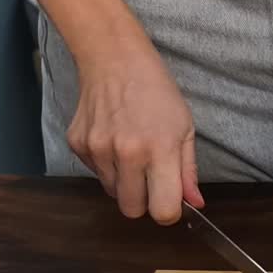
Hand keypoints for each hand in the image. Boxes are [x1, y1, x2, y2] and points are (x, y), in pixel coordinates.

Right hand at [67, 44, 202, 224]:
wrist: (115, 61)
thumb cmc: (157, 93)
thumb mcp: (185, 129)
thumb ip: (188, 171)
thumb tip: (195, 204)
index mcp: (160, 150)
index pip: (162, 211)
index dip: (168, 212)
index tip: (169, 201)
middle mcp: (126, 153)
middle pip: (131, 211)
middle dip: (143, 202)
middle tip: (150, 179)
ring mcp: (98, 149)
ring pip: (113, 193)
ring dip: (125, 183)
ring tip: (133, 153)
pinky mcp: (78, 145)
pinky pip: (96, 174)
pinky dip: (107, 166)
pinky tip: (114, 141)